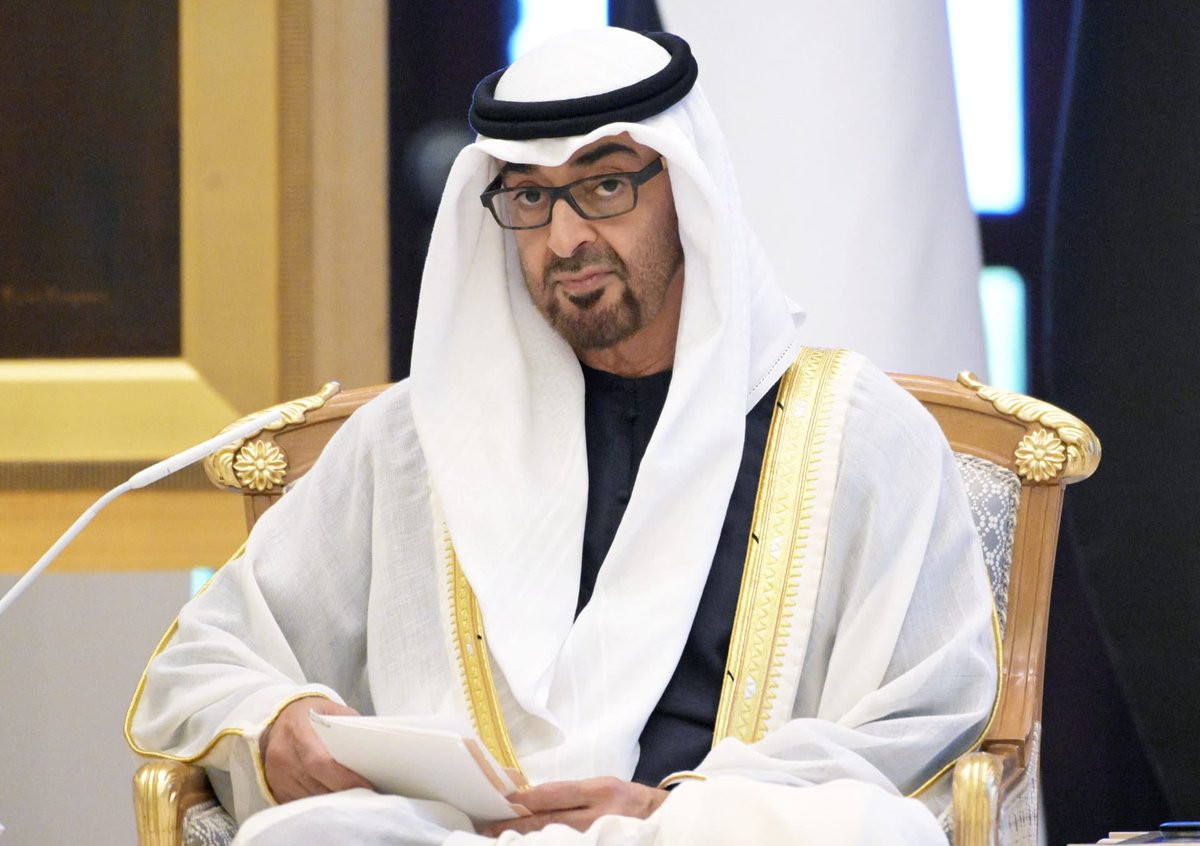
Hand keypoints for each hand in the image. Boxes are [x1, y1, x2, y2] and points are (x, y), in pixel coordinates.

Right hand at [259, 696, 372, 802]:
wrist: (281, 718)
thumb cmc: (310, 714)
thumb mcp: (331, 709)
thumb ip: (350, 725)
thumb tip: (373, 745)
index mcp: (297, 731)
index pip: (320, 761)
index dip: (343, 777)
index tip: (365, 785)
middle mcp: (283, 755)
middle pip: (316, 784)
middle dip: (343, 791)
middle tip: (365, 794)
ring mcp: (277, 774)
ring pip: (310, 797)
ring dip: (332, 800)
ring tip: (353, 797)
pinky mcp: (276, 788)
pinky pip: (301, 802)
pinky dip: (318, 802)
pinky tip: (333, 797)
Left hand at [480, 777, 667, 836]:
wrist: (663, 819)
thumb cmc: (627, 800)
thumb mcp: (602, 787)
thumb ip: (572, 795)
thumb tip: (532, 802)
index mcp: (599, 790)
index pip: (554, 795)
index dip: (525, 800)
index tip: (502, 803)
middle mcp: (601, 814)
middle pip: (551, 821)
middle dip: (518, 826)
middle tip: (490, 829)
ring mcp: (602, 835)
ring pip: (558, 839)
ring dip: (530, 841)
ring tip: (504, 842)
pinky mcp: (604, 845)